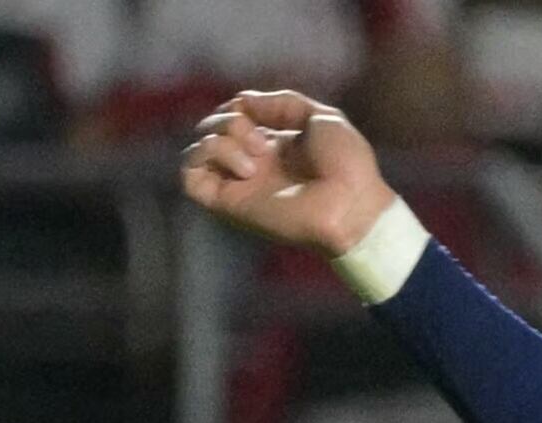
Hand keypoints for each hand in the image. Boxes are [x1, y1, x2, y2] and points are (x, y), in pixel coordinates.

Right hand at [181, 89, 396, 256]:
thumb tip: (242, 100)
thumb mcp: (320, 116)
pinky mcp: (230, 204)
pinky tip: (244, 167)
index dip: (237, 105)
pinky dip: (209, 158)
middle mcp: (250, 163)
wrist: (351, 203)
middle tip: (261, 140)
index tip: (258, 109)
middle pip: (209, 129)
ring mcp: (238, 184)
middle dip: (227, 120)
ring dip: (220, 139)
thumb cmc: (347, 164)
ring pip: (195, 151)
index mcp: (271, 143)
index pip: (230, 116)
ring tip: (255, 155)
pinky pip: (190, 178)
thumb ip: (282, 103)